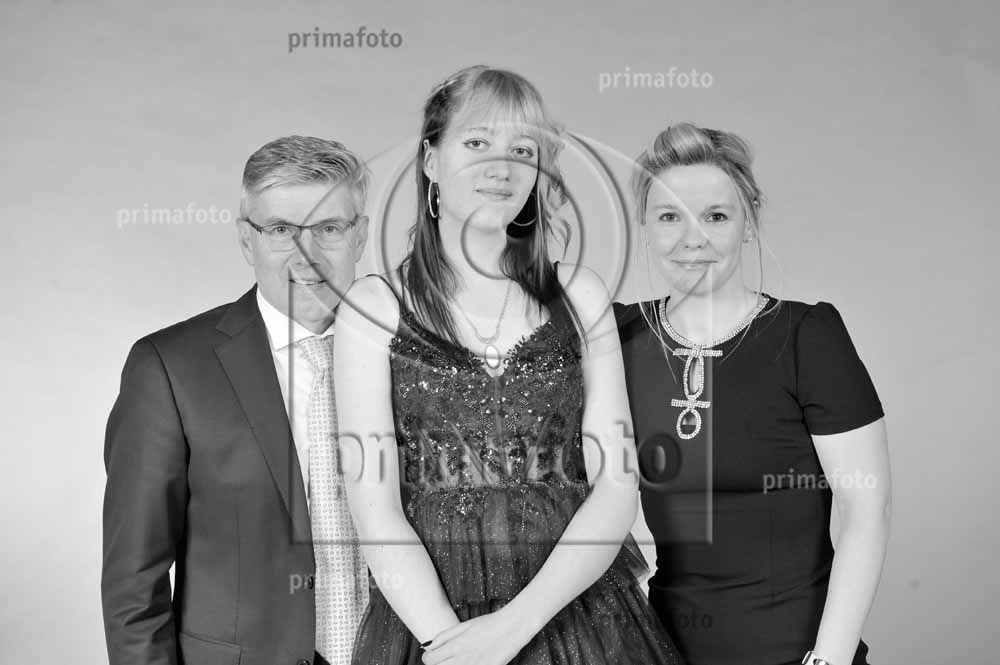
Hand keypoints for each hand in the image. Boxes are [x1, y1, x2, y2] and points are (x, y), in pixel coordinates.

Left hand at [420, 606, 535, 664]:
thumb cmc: (490, 624)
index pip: (429, 660)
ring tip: (457, 660)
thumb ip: (444, 636)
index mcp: (455, 645)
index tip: (433, 656)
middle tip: (444, 659)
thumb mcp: (464, 625)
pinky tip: (468, 663)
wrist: (511, 628)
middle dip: (437, 664)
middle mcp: (462, 659)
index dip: (428, 658)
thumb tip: (428, 646)